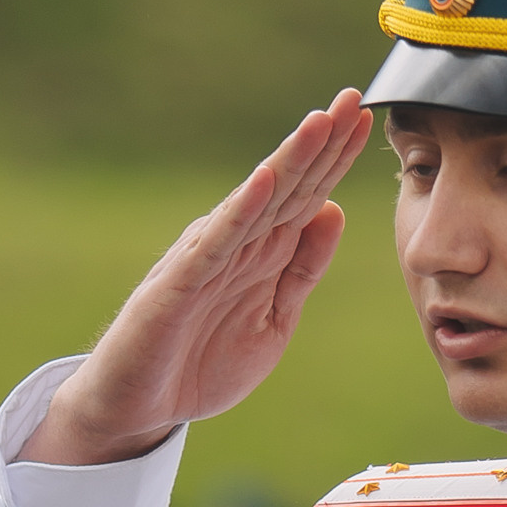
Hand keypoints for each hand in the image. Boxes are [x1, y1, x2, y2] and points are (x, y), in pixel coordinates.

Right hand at [21, 92, 371, 465]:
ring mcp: (206, 258)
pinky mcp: (178, 283)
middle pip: (286, 186)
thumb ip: (302, 269)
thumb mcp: (275, 319)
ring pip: (256, 202)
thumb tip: (334, 209)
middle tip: (352, 99)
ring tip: (319, 122)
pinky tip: (264, 180)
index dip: (335, 160)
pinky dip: (241, 210)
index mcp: (261, 253)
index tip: (365, 119)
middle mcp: (235, 244)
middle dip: (320, 144)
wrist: (141, 407)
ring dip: (288, 161)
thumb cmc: (202, 363)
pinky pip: (215, 242)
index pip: (305, 196)